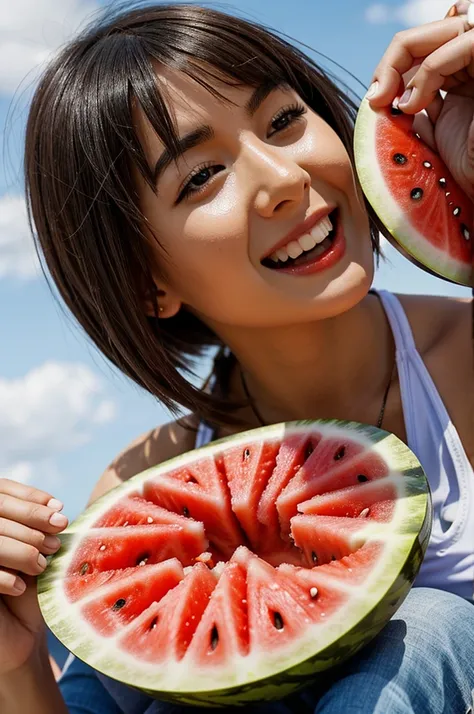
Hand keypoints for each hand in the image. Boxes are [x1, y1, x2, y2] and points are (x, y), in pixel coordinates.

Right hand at [0, 478, 67, 674]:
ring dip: (21, 548)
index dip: (29, 496)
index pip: (2, 491)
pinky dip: (3, 576)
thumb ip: (40, 529)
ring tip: (41, 565)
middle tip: (58, 535)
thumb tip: (55, 509)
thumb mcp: (37, 553)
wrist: (17, 636)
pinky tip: (20, 587)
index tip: (58, 508)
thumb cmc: (30, 591)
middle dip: (32, 520)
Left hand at [368, 2, 473, 200]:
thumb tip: (382, 94)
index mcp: (464, 79)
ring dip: (408, 62)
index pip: (426, 48)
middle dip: (396, 57)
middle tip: (376, 95)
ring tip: (397, 104)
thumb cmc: (463, 172)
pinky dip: (428, 70)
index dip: (395, 63)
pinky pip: (463, 45)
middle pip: (435, 33)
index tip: (375, 98)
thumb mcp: (431, 134)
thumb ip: (415, 109)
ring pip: (448, 31)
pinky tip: (414, 105)